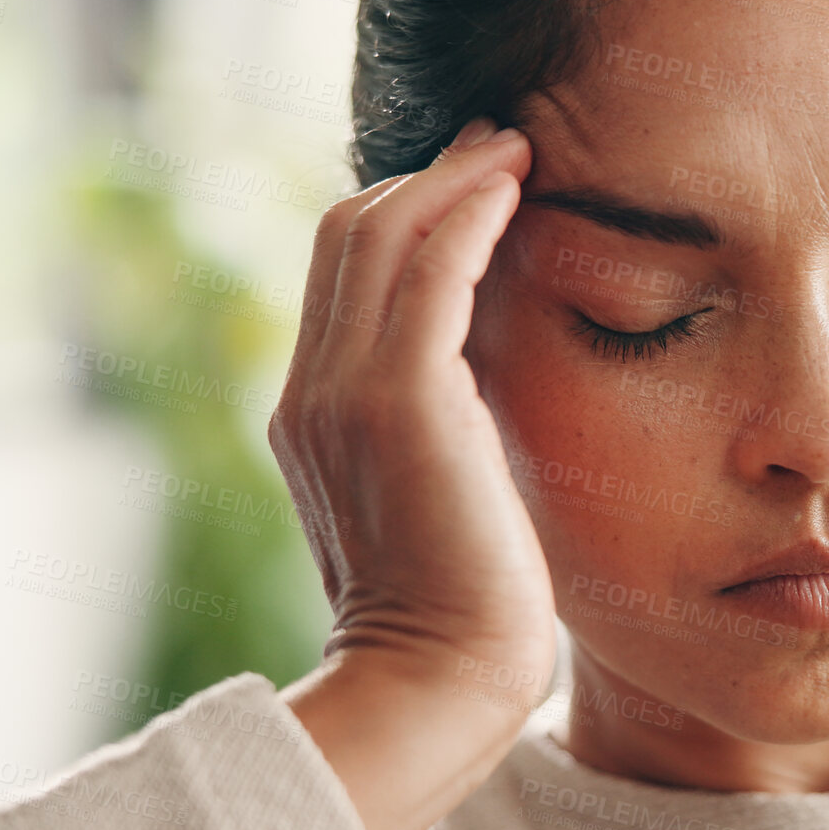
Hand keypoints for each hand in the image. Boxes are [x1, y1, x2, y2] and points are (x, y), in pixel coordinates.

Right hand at [271, 113, 557, 736]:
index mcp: (312, 414)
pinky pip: (429, 268)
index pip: (342, 277)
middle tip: (499, 146)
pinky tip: (516, 188)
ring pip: (381, 233)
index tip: (474, 187)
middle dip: (426, 178)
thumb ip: (436, 435)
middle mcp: (311, 390)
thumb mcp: (433, 504)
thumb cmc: (457, 613)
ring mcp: (345, 391)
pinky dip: (470, 213)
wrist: (435, 683)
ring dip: (454, 178)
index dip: (405, 215)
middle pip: (349, 234)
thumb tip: (481, 391)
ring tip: (517, 149)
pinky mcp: (400, 400)